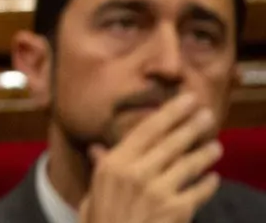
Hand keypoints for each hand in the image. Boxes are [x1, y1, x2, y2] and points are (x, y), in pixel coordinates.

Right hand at [79, 93, 223, 222]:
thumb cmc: (100, 219)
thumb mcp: (94, 190)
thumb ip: (101, 166)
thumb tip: (96, 148)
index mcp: (115, 163)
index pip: (148, 130)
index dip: (171, 113)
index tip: (187, 100)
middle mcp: (138, 173)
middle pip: (172, 143)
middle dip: (192, 126)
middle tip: (208, 115)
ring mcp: (159, 192)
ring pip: (189, 166)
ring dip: (205, 154)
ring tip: (216, 146)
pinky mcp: (177, 211)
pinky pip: (198, 192)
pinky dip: (208, 184)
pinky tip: (214, 178)